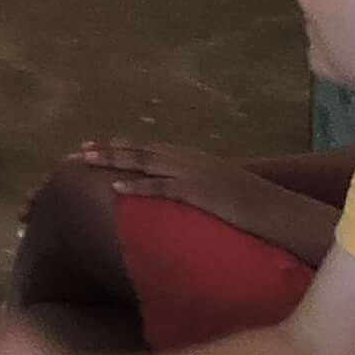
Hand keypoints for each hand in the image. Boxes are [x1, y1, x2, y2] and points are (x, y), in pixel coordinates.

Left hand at [65, 138, 289, 235]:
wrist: (277, 209)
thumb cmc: (251, 203)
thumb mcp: (216, 187)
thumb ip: (193, 184)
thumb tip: (176, 192)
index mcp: (190, 157)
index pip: (147, 147)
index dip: (118, 145)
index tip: (93, 145)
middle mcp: (187, 159)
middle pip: (138, 150)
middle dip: (106, 150)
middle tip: (76, 151)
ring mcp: (192, 173)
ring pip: (143, 161)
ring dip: (112, 160)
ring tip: (84, 160)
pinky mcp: (198, 191)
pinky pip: (161, 187)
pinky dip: (137, 185)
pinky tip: (115, 187)